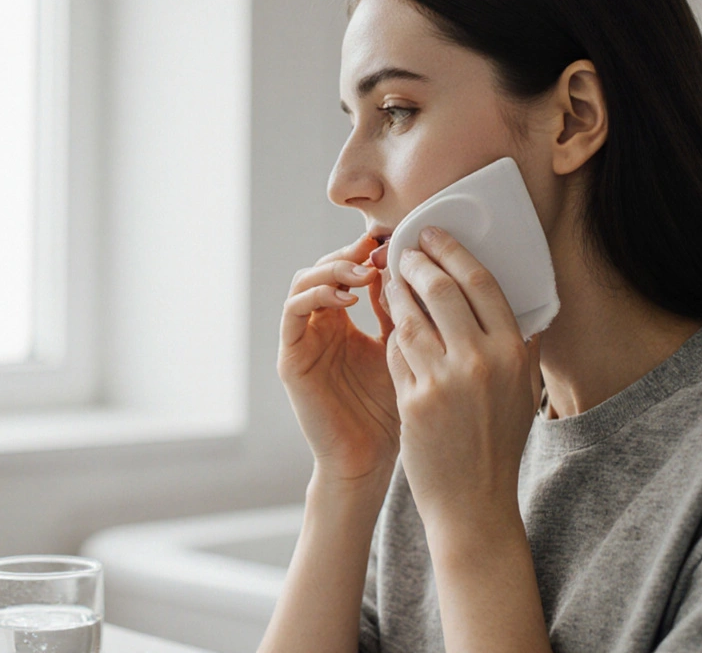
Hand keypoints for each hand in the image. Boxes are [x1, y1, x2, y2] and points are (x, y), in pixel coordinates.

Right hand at [278, 234, 400, 488]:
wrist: (369, 460)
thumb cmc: (390, 409)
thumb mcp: (402, 349)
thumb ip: (399, 311)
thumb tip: (410, 266)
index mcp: (343, 320)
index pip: (348, 269)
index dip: (369, 251)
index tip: (398, 242)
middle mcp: (319, 325)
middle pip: (325, 266)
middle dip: (352, 253)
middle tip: (379, 251)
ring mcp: (303, 340)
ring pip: (305, 281)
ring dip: (333, 269)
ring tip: (365, 272)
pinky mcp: (291, 358)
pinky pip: (293, 313)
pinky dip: (318, 297)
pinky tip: (349, 300)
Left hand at [385, 226, 542, 531]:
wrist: (473, 501)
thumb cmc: (497, 443)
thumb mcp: (522, 392)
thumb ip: (520, 346)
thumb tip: (520, 305)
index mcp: (512, 353)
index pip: (480, 283)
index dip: (453, 251)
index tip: (434, 235)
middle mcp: (481, 362)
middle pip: (441, 289)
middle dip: (417, 261)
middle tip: (404, 248)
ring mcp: (445, 381)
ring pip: (410, 316)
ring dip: (395, 291)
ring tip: (389, 277)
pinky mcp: (413, 400)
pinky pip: (396, 351)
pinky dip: (390, 331)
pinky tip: (386, 320)